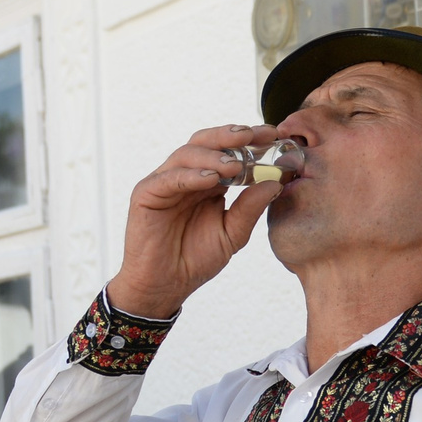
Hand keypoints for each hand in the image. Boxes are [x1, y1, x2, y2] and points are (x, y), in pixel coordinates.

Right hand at [106, 123, 289, 319]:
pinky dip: (190, 176)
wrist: (165, 286)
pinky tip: (210, 180)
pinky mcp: (146, 194)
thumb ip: (250, 208)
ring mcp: (164, 183)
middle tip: (252, 136)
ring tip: (235, 165)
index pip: (226, 150)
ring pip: (186, 154)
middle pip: (204, 142)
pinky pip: (168, 178)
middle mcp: (185, 176)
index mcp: (206, 182)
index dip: (248, 140)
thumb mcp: (232, 233)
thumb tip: (275, 183)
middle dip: (229, 136)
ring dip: (213, 156)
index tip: (273, 135)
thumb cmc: (194, 260)